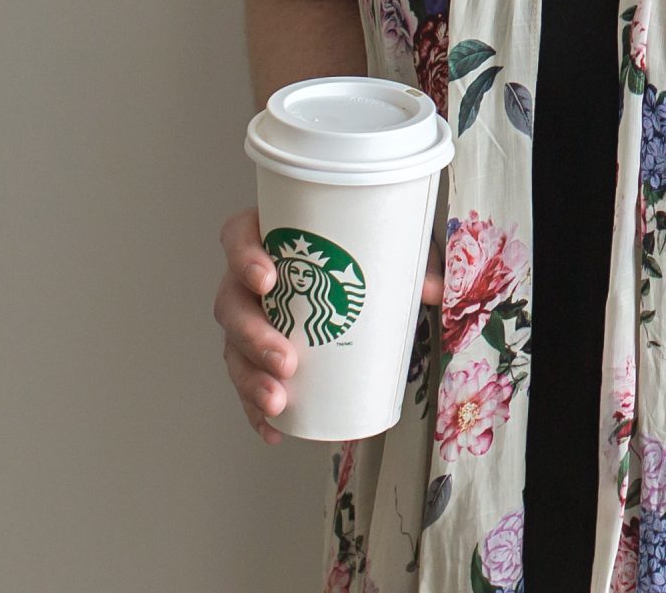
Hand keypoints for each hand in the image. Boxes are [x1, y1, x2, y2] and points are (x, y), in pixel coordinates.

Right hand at [216, 205, 445, 444]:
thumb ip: (410, 260)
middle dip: (254, 336)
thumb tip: (434, 290)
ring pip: (232, 347)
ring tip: (279, 401)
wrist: (354, 268)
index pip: (238, 236)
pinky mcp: (253, 352)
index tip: (267, 278)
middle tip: (287, 361)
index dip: (243, 257)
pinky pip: (245, 381)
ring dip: (250, 378)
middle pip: (231, 303)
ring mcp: (247, 316)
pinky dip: (255, 408)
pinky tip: (274, 429)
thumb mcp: (386, 243)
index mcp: (270, 235)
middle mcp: (248, 277)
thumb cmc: (360, 246)